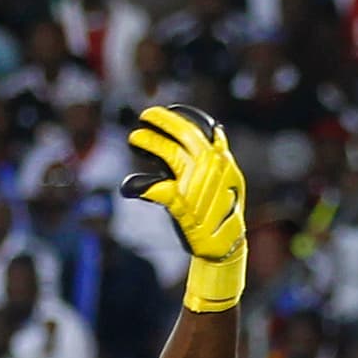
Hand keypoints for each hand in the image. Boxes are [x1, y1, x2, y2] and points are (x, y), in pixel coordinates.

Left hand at [122, 105, 247, 310]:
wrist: (226, 245)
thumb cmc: (222, 210)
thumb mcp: (229, 179)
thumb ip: (219, 156)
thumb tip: (216, 130)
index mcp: (223, 161)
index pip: (202, 130)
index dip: (181, 118)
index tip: (165, 112)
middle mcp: (212, 168)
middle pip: (184, 135)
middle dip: (163, 121)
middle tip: (146, 115)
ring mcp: (196, 185)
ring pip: (168, 153)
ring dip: (149, 142)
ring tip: (136, 138)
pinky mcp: (181, 204)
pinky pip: (153, 188)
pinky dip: (137, 185)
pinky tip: (128, 186)